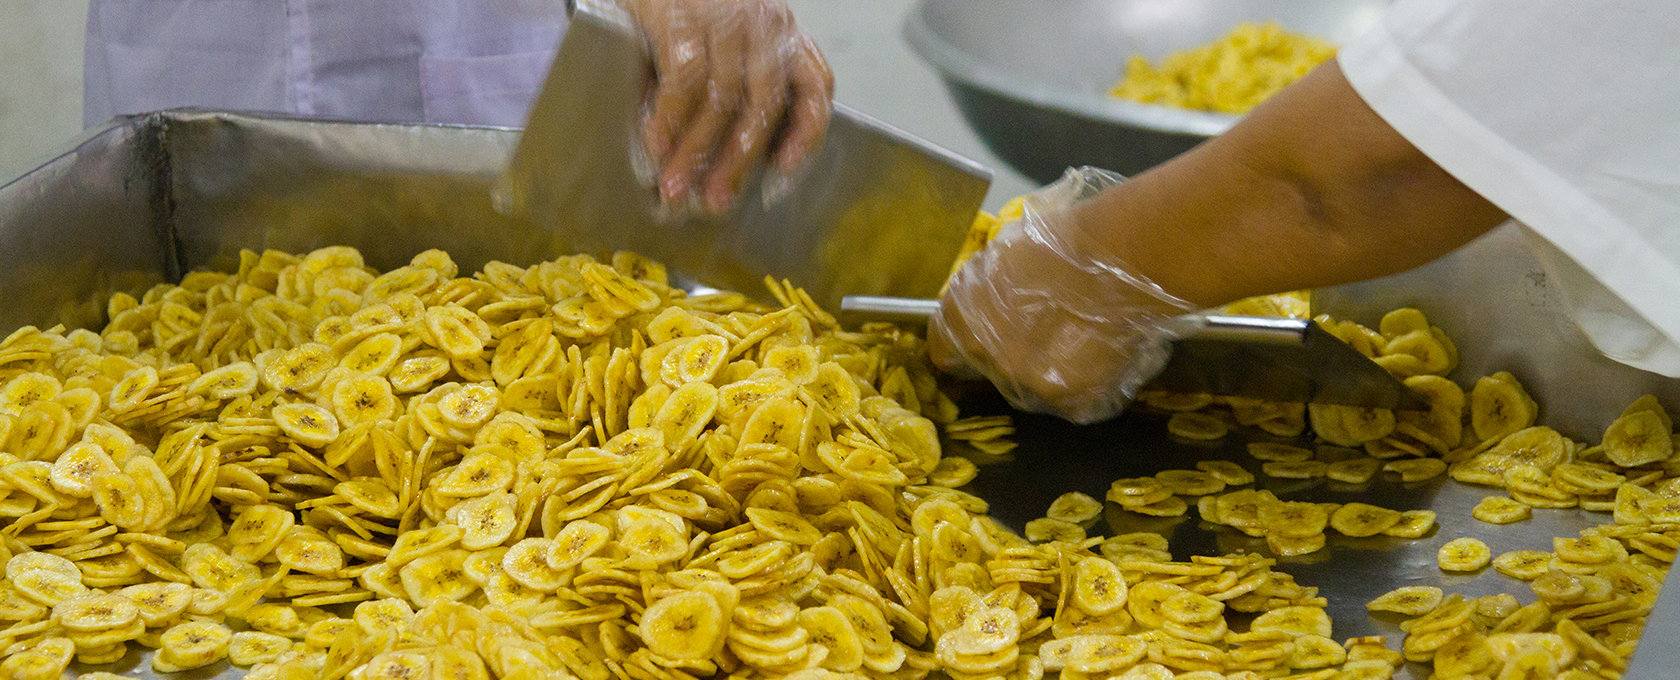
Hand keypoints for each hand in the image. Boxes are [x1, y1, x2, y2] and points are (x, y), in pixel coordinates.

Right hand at [624, 0, 833, 213]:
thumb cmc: (685, 7)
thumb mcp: (725, 40)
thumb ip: (737, 85)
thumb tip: (722, 159)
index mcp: (783, 33)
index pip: (816, 84)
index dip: (807, 132)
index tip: (785, 168)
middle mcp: (763, 24)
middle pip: (764, 104)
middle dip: (738, 160)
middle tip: (715, 200)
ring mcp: (723, 18)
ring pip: (722, 98)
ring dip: (696, 150)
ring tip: (676, 185)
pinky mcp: (681, 16)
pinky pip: (682, 80)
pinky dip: (668, 119)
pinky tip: (657, 144)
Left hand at [928, 168, 1199, 423]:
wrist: (1121, 255)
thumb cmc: (1065, 240)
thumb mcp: (1003, 255)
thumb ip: (987, 290)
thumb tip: (988, 304)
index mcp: (961, 317)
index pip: (944, 350)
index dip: (967, 343)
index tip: (987, 336)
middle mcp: (985, 356)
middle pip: (992, 370)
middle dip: (1015, 353)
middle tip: (1050, 328)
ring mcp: (1028, 383)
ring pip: (1034, 387)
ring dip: (1052, 370)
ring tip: (1085, 335)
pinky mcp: (1070, 400)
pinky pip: (1074, 399)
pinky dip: (1088, 382)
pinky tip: (1105, 349)